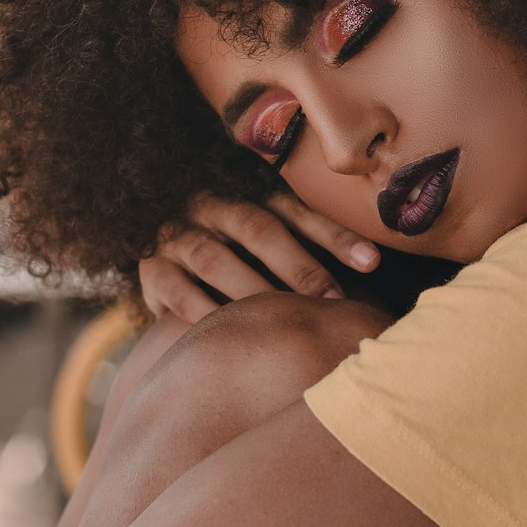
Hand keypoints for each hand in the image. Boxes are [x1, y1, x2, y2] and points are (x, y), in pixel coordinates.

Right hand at [139, 189, 379, 321]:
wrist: (155, 232)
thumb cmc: (234, 244)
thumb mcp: (267, 225)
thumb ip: (309, 238)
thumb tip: (374, 266)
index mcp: (247, 190)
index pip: (299, 211)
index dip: (335, 237)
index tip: (373, 263)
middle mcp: (212, 205)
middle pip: (258, 229)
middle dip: (300, 267)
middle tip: (335, 304)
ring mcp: (179, 234)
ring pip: (215, 258)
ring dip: (254, 292)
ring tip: (287, 324)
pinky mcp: (152, 268)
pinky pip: (178, 291)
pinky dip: (206, 314)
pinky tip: (233, 336)